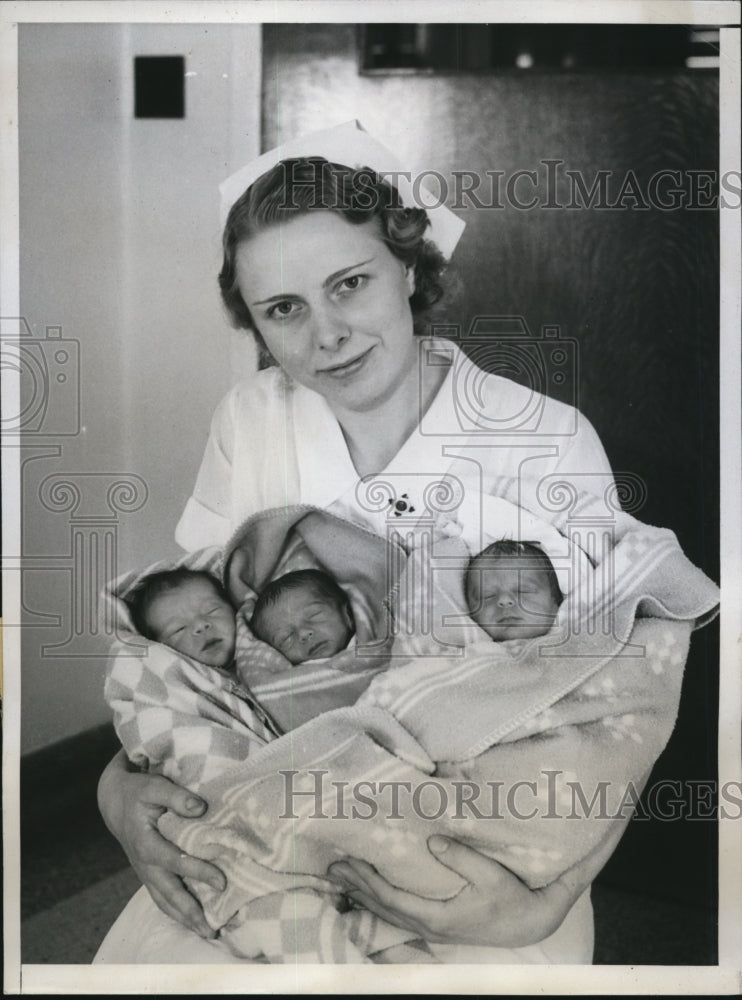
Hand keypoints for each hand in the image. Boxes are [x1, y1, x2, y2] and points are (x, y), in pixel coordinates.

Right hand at [98, 750, 225, 937]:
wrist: (115, 802)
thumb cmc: (138, 792)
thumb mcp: (154, 787)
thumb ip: (176, 797)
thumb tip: (200, 808)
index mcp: (146, 843)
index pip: (176, 862)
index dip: (198, 872)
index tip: (222, 882)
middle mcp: (145, 864)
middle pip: (168, 894)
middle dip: (191, 913)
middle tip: (213, 930)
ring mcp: (145, 872)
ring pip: (164, 902)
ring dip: (185, 919)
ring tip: (208, 933)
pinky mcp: (149, 874)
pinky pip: (162, 898)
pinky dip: (177, 911)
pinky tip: (194, 920)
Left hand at [328, 822, 625, 947]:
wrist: (531, 923)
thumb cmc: (512, 898)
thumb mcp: (491, 876)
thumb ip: (462, 858)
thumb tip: (432, 840)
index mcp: (437, 916)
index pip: (391, 899)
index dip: (367, 882)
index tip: (348, 863)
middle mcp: (428, 925)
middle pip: (382, 906)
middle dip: (355, 886)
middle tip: (331, 866)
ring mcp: (431, 926)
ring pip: (387, 912)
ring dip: (362, 893)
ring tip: (340, 876)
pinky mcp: (436, 922)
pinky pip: (398, 912)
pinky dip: (378, 900)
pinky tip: (368, 891)